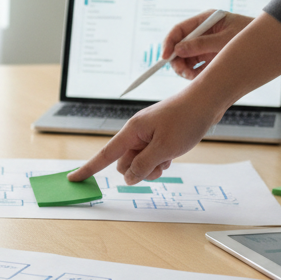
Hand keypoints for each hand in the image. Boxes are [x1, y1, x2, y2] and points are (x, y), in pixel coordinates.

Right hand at [68, 87, 223, 184]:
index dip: (88, 169)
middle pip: (125, 163)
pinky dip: (161, 159)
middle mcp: (136, 133)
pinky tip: (173, 153)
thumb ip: (143, 166)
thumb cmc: (186, 120)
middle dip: (140, 170)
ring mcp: (147, 134)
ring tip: (170, 157)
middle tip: (161, 164)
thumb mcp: (164, 149)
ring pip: (140, 161)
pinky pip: (152, 155)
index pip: (105, 155)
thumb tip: (129, 178)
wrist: (207, 101)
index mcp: (131, 132)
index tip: (73, 179)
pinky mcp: (158, 135)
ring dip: (153, 166)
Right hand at [163, 10, 253, 79]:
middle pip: (178, 46)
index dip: (169, 43)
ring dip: (184, 70)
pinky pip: (194, 68)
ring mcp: (205, 47)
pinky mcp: (209, 59)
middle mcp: (202, 33)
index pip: (179, 30)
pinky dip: (193, 75)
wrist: (271, 47)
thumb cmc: (251, 36)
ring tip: (193, 77)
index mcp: (206, 21)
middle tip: (183, 72)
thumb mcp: (226, 39)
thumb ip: (202, 44)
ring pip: (184, 59)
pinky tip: (199, 78)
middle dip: (177, 60)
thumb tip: (178, 50)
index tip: (165, 57)